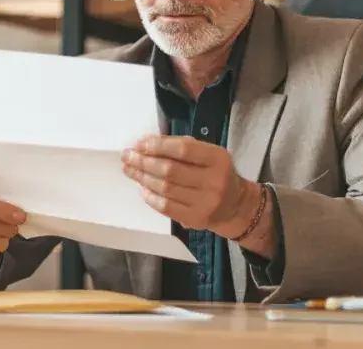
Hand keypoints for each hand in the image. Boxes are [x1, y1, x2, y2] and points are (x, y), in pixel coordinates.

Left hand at [121, 134, 255, 236]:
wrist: (235, 205)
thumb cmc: (216, 173)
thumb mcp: (208, 154)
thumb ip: (182, 147)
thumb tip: (145, 143)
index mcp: (218, 158)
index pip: (183, 149)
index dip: (157, 145)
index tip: (138, 144)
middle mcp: (214, 181)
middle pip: (170, 170)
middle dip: (143, 162)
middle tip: (126, 156)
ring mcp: (205, 202)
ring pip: (165, 188)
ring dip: (143, 178)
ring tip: (130, 170)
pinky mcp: (196, 219)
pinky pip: (166, 207)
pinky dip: (150, 197)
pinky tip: (142, 188)